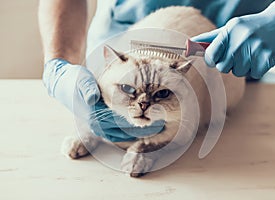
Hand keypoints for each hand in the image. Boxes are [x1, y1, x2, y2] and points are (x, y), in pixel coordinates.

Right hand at [43, 59, 163, 141]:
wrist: (63, 84)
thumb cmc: (74, 80)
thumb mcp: (81, 79)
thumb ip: (87, 88)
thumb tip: (93, 98)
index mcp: (93, 114)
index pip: (120, 122)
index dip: (137, 123)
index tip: (152, 122)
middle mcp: (95, 124)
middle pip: (123, 131)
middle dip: (141, 129)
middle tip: (159, 127)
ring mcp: (97, 125)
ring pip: (120, 134)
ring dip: (136, 133)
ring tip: (152, 129)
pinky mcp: (98, 124)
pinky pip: (115, 133)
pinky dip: (127, 133)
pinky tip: (137, 130)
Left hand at [191, 0, 274, 78]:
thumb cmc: (251, 26)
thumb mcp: (231, 27)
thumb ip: (210, 39)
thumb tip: (189, 45)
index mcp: (229, 32)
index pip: (210, 56)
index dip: (212, 60)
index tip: (216, 58)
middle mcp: (240, 41)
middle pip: (223, 68)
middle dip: (229, 64)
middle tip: (239, 53)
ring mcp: (255, 50)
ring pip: (238, 73)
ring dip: (244, 67)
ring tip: (252, 52)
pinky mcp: (267, 59)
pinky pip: (254, 74)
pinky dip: (257, 68)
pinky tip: (262, 56)